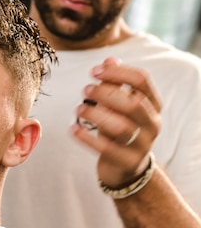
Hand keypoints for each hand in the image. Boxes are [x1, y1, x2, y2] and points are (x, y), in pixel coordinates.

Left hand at [70, 57, 161, 187]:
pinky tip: (73, 128)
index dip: (116, 72)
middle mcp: (152, 124)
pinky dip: (86, 137)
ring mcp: (142, 145)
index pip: (141, 80)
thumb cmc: (122, 128)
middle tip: (86, 90)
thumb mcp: (121, 105)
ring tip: (79, 108)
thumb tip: (109, 60)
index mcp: (153, 104)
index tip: (94, 71)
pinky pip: (106, 148)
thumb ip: (116, 83)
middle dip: (105, 93)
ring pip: (121, 127)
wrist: (126, 167)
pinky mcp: (127, 162)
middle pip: (132, 103)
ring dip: (96, 114)